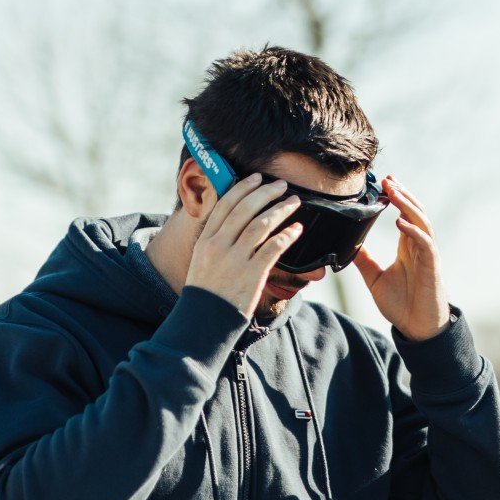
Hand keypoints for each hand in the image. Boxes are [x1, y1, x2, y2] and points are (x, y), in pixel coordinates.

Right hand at [184, 175, 302, 318]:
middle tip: (281, 185)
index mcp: (206, 239)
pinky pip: (274, 248)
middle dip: (266, 192)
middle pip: (245, 209)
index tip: (256, 178)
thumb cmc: (206, 292)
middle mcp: (219, 245)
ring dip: (280, 209)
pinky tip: (297, 229)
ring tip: (293, 202)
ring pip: (261, 224)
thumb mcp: (202, 260)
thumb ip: (216, 240)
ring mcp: (236, 259)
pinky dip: (287, 235)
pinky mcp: (252, 274)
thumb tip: (233, 223)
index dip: (243, 188)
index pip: (225, 205)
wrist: (205, 320)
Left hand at [354, 176, 448, 340]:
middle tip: (387, 179)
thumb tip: (346, 246)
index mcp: (407, 247)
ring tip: (393, 192)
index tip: (383, 183)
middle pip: (414, 212)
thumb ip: (363, 260)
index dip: (396, 198)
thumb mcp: (375, 278)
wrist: (418, 328)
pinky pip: (425, 243)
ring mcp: (427, 254)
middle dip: (401, 194)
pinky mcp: (432, 266)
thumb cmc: (402, 305)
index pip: (404, 214)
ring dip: (408, 205)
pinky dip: (413, 230)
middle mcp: (418, 246)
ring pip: (421, 221)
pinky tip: (400, 221)